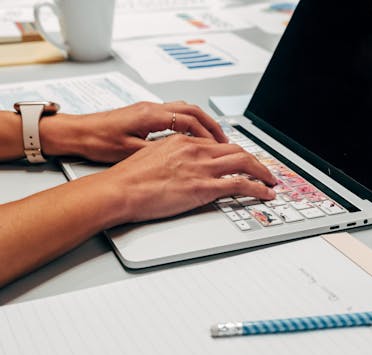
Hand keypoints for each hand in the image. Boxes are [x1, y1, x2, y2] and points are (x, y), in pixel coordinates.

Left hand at [40, 101, 227, 162]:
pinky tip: (191, 137)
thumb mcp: (129, 151)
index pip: (189, 120)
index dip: (207, 133)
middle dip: (211, 125)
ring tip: (212, 139)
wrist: (76, 132)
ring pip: (184, 110)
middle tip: (224, 141)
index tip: (219, 146)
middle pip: (192, 110)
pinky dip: (188, 124)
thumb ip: (156, 152)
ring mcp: (148, 110)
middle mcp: (152, 108)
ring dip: (201, 123)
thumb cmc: (97, 141)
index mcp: (150, 116)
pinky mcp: (144, 115)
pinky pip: (174, 114)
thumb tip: (177, 159)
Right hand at [101, 134, 276, 223]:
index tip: (240, 160)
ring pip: (244, 162)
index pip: (217, 144)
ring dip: (262, 172)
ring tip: (270, 181)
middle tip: (262, 169)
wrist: (120, 189)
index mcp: (183, 141)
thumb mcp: (151, 156)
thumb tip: (180, 163)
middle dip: (254, 160)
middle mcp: (196, 150)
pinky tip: (265, 193)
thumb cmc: (129, 177)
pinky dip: (258, 188)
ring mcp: (202, 167)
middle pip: (236, 150)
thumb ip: (171, 156)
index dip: (233, 153)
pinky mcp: (204, 187)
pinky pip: (240, 184)